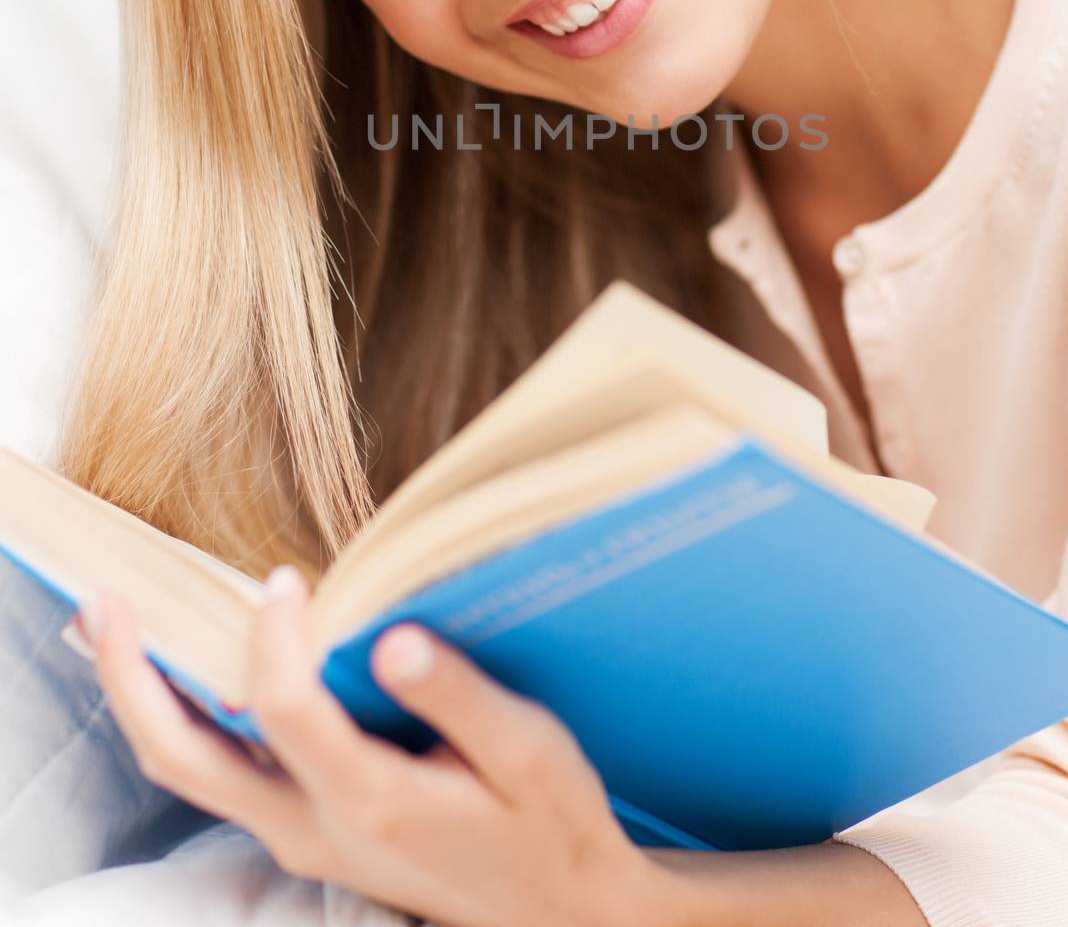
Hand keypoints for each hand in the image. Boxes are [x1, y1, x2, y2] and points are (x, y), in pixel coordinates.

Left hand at [78, 569, 668, 926]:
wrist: (557, 911)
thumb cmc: (550, 822)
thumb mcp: (529, 753)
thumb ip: (458, 696)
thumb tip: (392, 637)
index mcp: (372, 798)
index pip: (284, 706)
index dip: (274, 634)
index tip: (286, 578)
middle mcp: (317, 825)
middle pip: (185, 756)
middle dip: (133, 677)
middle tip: (104, 602)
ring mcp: (303, 838)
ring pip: (189, 771)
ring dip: (145, 698)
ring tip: (120, 625)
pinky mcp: (307, 835)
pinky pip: (220, 775)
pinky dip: (187, 717)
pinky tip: (195, 667)